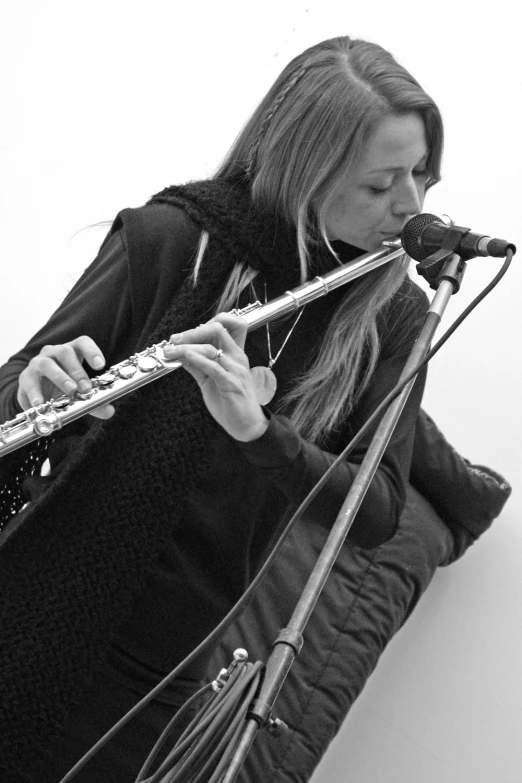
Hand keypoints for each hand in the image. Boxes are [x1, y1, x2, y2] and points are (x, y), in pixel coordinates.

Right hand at [17, 336, 114, 419]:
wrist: (38, 395)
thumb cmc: (62, 388)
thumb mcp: (80, 394)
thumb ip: (95, 402)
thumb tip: (109, 411)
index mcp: (72, 353)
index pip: (82, 343)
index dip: (92, 351)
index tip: (100, 365)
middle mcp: (54, 353)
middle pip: (65, 352)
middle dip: (77, 370)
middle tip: (86, 387)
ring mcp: (38, 363)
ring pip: (47, 364)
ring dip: (60, 377)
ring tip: (70, 391)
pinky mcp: (26, 377)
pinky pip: (29, 381)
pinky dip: (35, 393)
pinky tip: (41, 403)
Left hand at [162, 313, 268, 441]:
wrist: (247, 426)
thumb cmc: (231, 402)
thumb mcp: (210, 380)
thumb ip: (197, 366)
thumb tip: (180, 354)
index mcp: (235, 354)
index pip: (229, 324)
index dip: (207, 322)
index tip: (187, 334)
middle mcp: (237, 358)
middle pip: (218, 328)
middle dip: (192, 331)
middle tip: (174, 340)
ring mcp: (235, 370)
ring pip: (210, 347)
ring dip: (185, 347)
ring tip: (170, 351)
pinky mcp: (231, 384)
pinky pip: (214, 367)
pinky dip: (198, 360)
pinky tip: (185, 357)